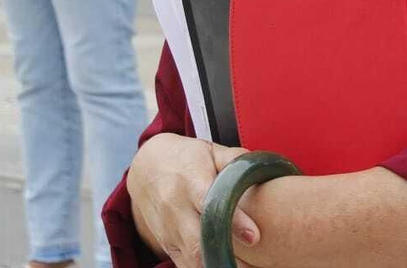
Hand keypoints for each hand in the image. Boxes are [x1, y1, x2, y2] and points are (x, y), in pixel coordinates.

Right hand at [127, 134, 256, 267]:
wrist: (146, 169)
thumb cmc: (186, 159)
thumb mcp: (209, 151)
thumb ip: (234, 159)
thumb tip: (260, 166)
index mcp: (190, 181)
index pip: (210, 204)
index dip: (232, 222)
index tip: (253, 237)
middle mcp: (175, 208)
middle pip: (196, 242)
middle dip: (223, 255)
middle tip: (251, 264)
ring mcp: (169, 230)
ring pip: (190, 260)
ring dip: (215, 265)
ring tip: (241, 266)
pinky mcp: (167, 245)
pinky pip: (184, 266)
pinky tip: (223, 265)